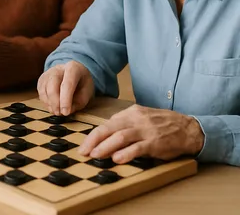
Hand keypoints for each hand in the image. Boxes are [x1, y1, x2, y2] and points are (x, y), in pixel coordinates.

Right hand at [38, 61, 94, 115]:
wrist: (74, 73)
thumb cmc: (81, 83)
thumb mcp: (86, 92)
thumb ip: (78, 102)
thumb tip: (65, 111)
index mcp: (73, 68)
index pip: (67, 83)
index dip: (66, 99)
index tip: (66, 112)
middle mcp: (58, 68)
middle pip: (52, 85)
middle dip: (55, 102)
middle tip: (60, 113)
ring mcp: (47, 73)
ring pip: (44, 89)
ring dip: (49, 103)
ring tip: (57, 111)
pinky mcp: (41, 79)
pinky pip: (40, 92)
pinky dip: (45, 102)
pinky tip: (52, 106)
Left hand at [78, 104, 205, 162]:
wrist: (188, 128)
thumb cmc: (162, 125)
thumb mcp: (141, 118)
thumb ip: (124, 125)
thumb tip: (105, 136)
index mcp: (130, 113)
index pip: (107, 123)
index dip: (93, 135)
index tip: (84, 145)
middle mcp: (136, 120)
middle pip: (109, 128)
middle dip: (94, 141)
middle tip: (84, 152)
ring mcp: (146, 131)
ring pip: (120, 137)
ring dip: (105, 147)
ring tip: (95, 155)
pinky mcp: (155, 142)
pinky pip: (138, 147)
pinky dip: (126, 153)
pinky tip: (117, 159)